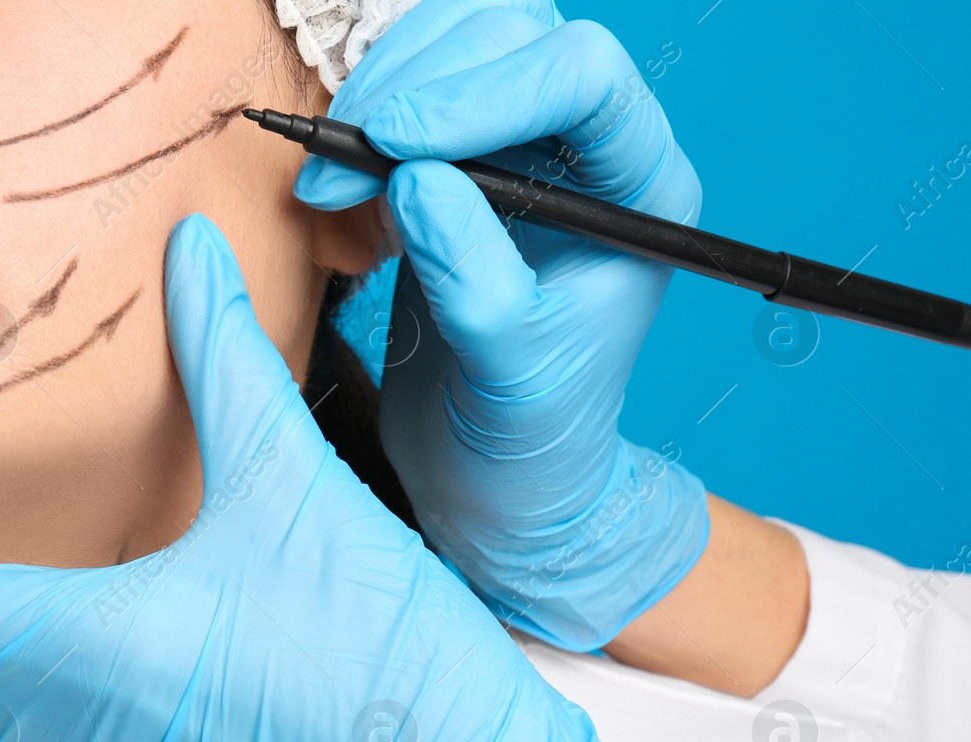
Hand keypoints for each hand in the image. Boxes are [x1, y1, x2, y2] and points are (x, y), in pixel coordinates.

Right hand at [296, 4, 710, 651]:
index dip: (482, 91)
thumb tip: (417, 180)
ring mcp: (525, 144)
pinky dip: (361, 123)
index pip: (581, 76)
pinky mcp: (461, 158)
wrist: (495, 469)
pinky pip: (411, 91)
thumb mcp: (509, 371)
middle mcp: (591, 148)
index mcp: (642, 188)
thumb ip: (476, 278)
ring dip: (376, 95)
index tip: (394, 143)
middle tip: (338, 168)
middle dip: (413, 88)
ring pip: (455, 45)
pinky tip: (342, 191)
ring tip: (328, 184)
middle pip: (510, 37)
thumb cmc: (528, 435)